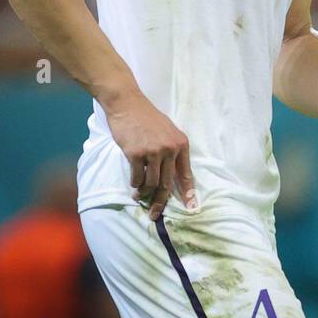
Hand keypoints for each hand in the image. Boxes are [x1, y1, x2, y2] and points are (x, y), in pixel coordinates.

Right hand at [105, 91, 196, 219]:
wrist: (127, 104)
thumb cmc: (146, 118)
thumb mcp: (167, 131)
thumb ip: (172, 151)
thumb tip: (171, 175)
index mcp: (181, 144)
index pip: (186, 174)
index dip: (188, 193)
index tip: (191, 209)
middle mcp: (170, 149)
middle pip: (168, 184)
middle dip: (161, 202)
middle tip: (154, 214)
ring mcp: (153, 152)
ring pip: (152, 183)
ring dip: (144, 193)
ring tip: (139, 195)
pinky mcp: (136, 154)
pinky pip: (137, 177)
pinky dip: (135, 184)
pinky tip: (133, 184)